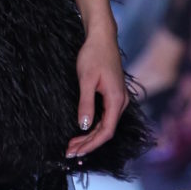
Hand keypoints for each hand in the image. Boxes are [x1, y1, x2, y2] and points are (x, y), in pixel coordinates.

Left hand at [66, 28, 126, 162]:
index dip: (91, 144)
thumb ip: (86, 104)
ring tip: (73, 144)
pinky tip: (82, 131)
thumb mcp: (86, 80)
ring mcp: (118, 99)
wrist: (102, 37)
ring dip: (90, 137)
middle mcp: (121, 102)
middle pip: (106, 131)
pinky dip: (94, 127)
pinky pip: (106, 117)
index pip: (106, 132)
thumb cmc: (93, 55)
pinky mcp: (113, 95)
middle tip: (69, 152)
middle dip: (88, 143)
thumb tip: (84, 126)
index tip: (75, 151)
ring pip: (106, 125)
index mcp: (116, 99)